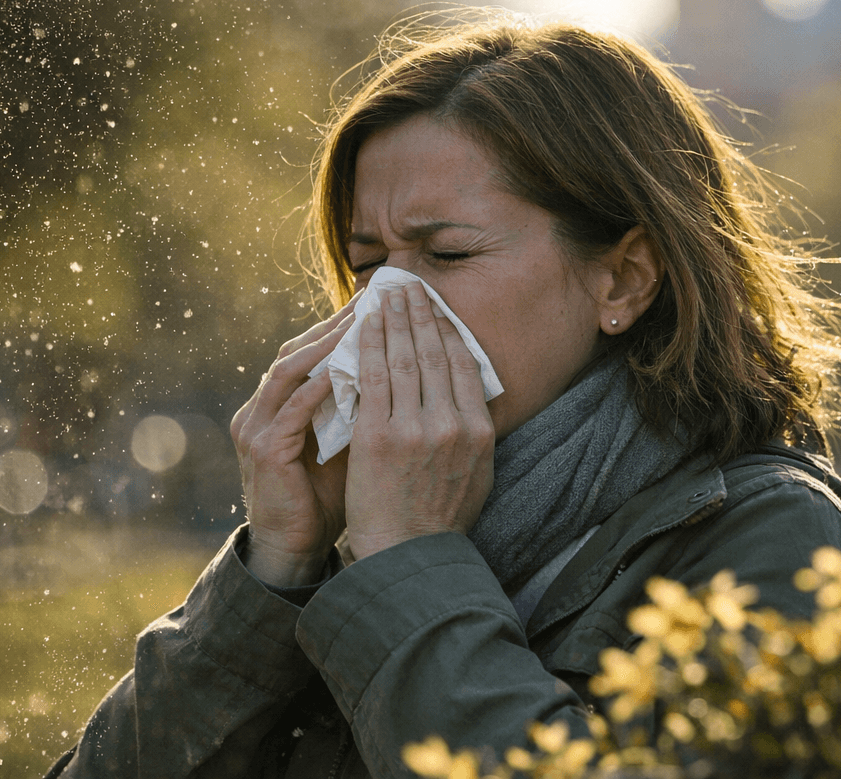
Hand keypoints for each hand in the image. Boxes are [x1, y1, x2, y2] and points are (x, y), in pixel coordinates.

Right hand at [229, 300, 356, 585]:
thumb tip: (407, 373)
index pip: (310, 350)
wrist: (294, 548)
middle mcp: (261, 407)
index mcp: (278, 403)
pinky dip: (317, 387)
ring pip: (289, 370)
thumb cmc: (324, 496)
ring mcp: (258, 428)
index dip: (341, 325)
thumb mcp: (344, 443)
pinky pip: (292, 411)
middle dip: (334, 323)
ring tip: (358, 322)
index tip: (378, 302)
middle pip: (297, 349)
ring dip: (325, 344)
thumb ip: (361, 408)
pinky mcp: (265, 451)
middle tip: (372, 299)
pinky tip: (342, 370)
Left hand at [344, 281, 495, 559]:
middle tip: (408, 285)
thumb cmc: (438, 518)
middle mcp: (451, 425)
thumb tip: (467, 394)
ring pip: (403, 359)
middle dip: (420, 314)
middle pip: (434, 353)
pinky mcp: (378, 435)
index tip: (435, 307)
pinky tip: (363, 325)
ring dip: (393, 320)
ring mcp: (414, 429)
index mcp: (478, 432)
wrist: (406, 554)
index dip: (446, 329)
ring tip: (385, 295)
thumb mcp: (474, 474)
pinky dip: (368, 346)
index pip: (462, 365)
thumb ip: (472, 433)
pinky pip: (372, 378)